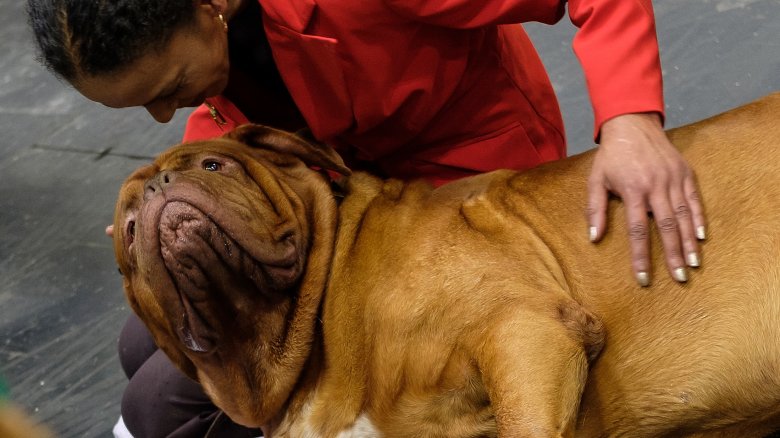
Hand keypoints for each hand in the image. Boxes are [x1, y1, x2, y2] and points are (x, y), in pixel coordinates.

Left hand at [587, 113, 705, 285]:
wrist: (632, 125)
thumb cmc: (611, 156)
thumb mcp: (595, 180)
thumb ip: (595, 209)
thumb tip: (593, 237)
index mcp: (632, 190)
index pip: (638, 230)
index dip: (641, 256)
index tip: (643, 278)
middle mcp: (655, 186)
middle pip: (666, 227)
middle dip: (672, 255)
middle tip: (679, 278)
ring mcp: (672, 179)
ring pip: (683, 216)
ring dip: (688, 242)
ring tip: (693, 264)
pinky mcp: (684, 173)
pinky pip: (693, 200)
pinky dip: (698, 219)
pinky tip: (701, 237)